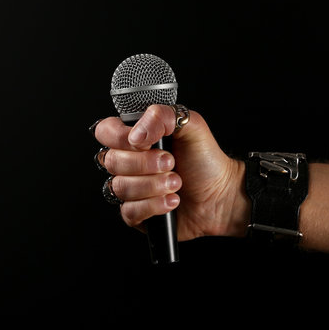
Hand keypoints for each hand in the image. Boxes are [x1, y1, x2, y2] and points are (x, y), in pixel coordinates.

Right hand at [93, 105, 250, 240]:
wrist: (222, 194)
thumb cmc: (205, 159)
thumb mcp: (191, 126)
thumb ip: (162, 116)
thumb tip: (135, 135)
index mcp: (136, 137)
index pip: (106, 131)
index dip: (121, 138)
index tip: (148, 142)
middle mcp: (129, 162)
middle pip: (112, 161)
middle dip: (144, 164)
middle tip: (171, 162)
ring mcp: (131, 188)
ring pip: (120, 187)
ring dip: (152, 186)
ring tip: (176, 182)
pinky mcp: (137, 213)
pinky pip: (129, 211)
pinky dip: (153, 206)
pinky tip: (172, 201)